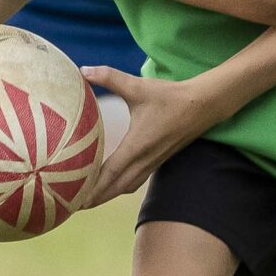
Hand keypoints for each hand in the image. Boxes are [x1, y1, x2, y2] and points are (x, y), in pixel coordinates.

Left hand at [74, 66, 224, 210]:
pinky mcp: (158, 160)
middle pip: (116, 187)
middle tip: (72, 204)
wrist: (203, 105)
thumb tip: (83, 70)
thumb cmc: (170, 96)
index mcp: (137, 145)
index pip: (110, 173)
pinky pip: (136, 181)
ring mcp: (153, 162)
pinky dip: (121, 187)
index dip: (92, 187)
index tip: (75, 198)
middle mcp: (144, 159)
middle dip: (95, 198)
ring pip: (127, 187)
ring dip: (108, 195)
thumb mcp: (138, 86)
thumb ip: (110, 77)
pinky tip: (113, 184)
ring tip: (88, 198)